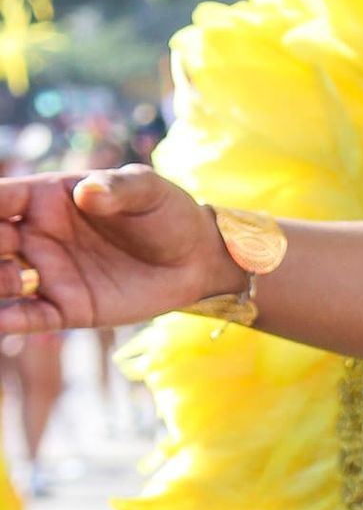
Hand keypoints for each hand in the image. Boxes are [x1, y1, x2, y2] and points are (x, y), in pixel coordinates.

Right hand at [0, 166, 240, 332]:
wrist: (196, 258)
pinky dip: (10, 320)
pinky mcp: (68, 308)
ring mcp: (50, 273)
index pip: (1, 198)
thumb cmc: (166, 212)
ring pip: (4, 280)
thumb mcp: (147, 190)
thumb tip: (87, 192)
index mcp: (47, 198)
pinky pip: (31, 316)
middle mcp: (38, 235)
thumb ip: (117, 188)